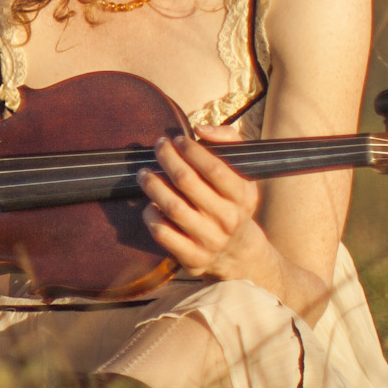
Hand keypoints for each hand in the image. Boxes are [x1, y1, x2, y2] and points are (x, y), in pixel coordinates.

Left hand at [137, 127, 273, 284]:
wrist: (238, 251)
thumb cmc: (232, 201)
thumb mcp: (243, 173)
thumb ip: (229, 141)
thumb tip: (201, 128)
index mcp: (243, 197)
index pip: (215, 169)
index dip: (191, 150)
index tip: (177, 139)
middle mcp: (228, 220)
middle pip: (187, 183)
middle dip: (167, 159)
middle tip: (158, 148)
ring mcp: (211, 241)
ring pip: (172, 207)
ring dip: (153, 185)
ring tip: (144, 173)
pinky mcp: (193, 258)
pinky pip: (163, 234)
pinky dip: (151, 216)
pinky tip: (150, 205)